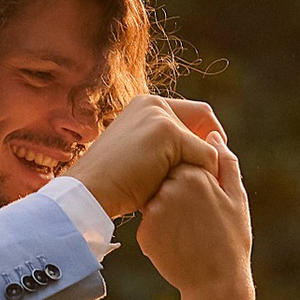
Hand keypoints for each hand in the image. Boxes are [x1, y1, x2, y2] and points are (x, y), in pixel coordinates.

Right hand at [66, 94, 221, 221]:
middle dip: (209, 152)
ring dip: (203, 170)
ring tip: (191, 192)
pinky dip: (202, 179)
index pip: (194, 114)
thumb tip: (207, 161)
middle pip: (204, 121)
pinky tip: (186, 195)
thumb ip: (168, 153)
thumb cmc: (115, 187)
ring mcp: (158, 115)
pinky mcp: (166, 131)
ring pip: (206, 144)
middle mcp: (152, 104)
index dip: (206, 138)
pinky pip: (206, 157)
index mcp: (144, 107)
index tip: (208, 166)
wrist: (89, 193)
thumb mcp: (144, 162)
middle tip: (210, 180)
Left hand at [139, 141, 254, 299]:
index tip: (205, 199)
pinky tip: (179, 244)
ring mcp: (155, 208)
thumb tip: (212, 135)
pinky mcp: (145, 229)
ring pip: (156, 197)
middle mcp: (171, 186)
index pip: (184, 159)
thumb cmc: (232, 240)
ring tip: (189, 232)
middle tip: (196, 217)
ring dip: (168, 209)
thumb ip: (225, 162)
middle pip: (166, 175)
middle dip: (177, 190)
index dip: (195, 177)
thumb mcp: (237, 198)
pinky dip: (161, 229)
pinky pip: (149, 220)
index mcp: (196, 174)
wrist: (215, 284)